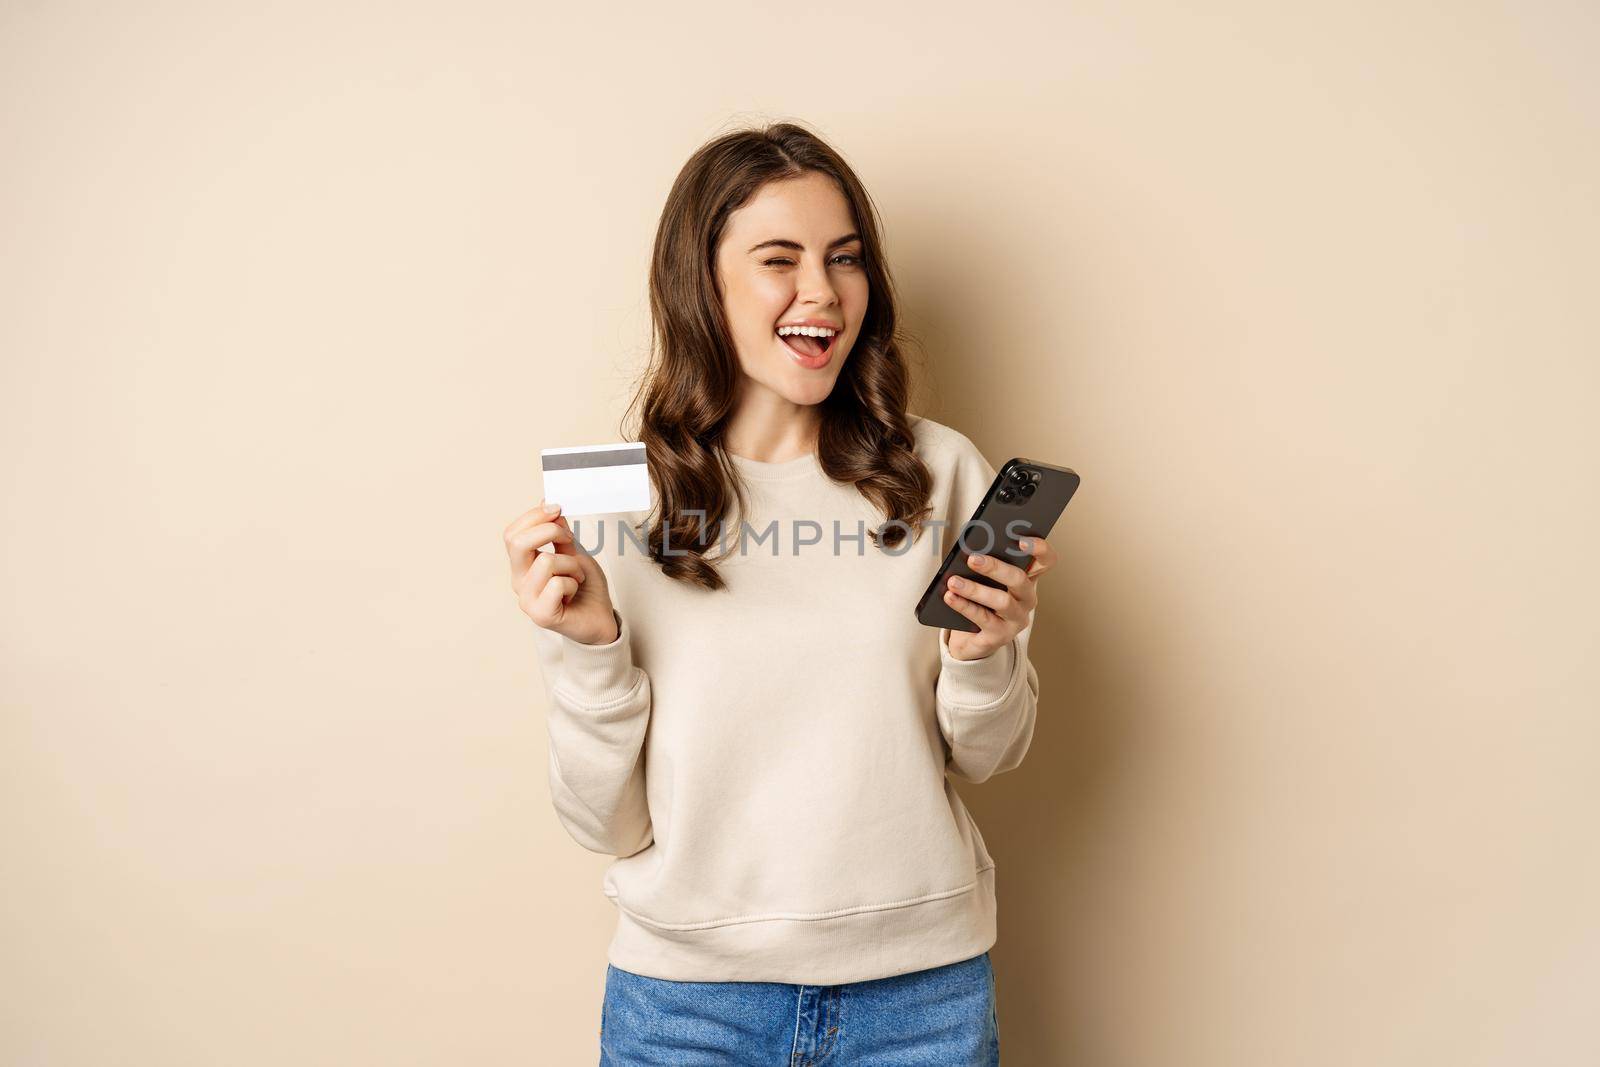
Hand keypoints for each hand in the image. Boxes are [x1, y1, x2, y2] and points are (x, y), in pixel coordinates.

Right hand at [503, 500, 618, 645]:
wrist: (600, 619)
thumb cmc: (585, 587)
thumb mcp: (573, 552)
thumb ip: (559, 533)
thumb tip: (546, 503)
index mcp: (522, 565)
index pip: (512, 534)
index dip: (534, 516)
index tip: (557, 509)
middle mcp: (519, 582)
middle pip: (517, 542)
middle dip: (548, 530)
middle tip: (568, 538)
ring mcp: (527, 600)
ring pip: (546, 561)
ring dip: (571, 564)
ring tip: (576, 576)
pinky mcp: (541, 615)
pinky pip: (557, 583)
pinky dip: (573, 582)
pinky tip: (574, 592)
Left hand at [943, 536, 1058, 660]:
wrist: (971, 638)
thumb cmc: (980, 601)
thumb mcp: (985, 581)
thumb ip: (984, 565)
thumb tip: (970, 550)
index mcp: (1027, 579)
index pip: (1046, 561)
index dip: (1039, 549)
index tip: (1021, 540)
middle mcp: (1027, 599)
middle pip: (1019, 579)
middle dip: (995, 567)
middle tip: (973, 559)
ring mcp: (1016, 619)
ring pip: (1002, 601)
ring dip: (975, 589)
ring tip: (953, 581)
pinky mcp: (1000, 635)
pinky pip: (982, 618)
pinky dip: (964, 606)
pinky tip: (950, 596)